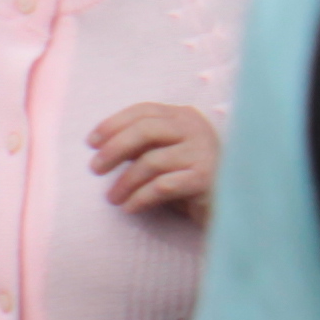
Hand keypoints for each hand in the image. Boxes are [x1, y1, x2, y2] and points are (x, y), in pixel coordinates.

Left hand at [92, 99, 222, 220]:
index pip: (143, 111)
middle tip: (94, 170)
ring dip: (124, 182)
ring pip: (151, 161)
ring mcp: (203, 152)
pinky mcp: (206, 178)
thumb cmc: (188, 178)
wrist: (228, 206)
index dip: (113, 124)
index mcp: (184, 116)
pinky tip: (129, 208)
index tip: (91, 143)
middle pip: (145, 130)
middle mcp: (196, 129)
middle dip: (114, 149)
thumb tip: (100, 145)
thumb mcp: (164, 154)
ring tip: (112, 199)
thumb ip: (141, 145)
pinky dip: (140, 198)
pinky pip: (162, 187)